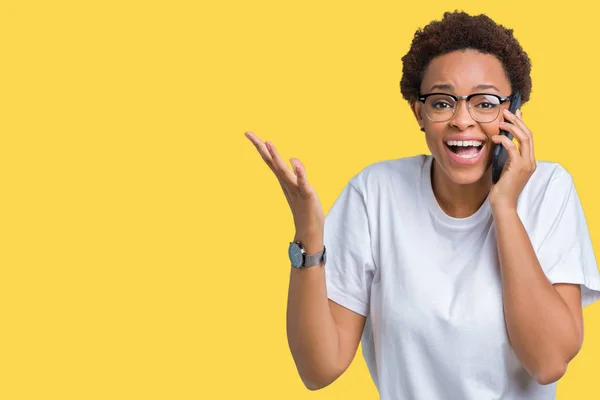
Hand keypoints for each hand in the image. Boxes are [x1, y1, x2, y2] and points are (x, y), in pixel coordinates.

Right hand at [244, 131, 323, 247]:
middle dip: (261, 147)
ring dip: (276, 157)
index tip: (247, 133)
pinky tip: (296, 163)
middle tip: (248, 133)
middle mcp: (286, 182)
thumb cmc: (303, 208)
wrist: (308, 231)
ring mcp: (295, 188)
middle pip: (272, 162)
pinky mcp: (307, 195)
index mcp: (283, 179)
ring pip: (284, 170)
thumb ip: (295, 172)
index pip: (270, 159)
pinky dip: (300, 173)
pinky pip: (303, 183)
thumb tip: (292, 158)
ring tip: (268, 143)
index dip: (259, 146)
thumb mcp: (300, 185)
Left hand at [489, 108, 535, 210]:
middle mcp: (531, 161)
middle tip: (507, 112)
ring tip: (501, 121)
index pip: (528, 137)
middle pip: (528, 134)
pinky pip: (512, 148)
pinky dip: (503, 140)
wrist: (503, 204)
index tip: (516, 113)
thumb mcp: (505, 169)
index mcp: (529, 161)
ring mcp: (526, 164)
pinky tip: (494, 137)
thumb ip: (506, 157)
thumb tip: (501, 144)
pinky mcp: (518, 167)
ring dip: (512, 127)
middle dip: (518, 121)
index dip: (522, 123)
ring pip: (524, 138)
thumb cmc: (501, 189)